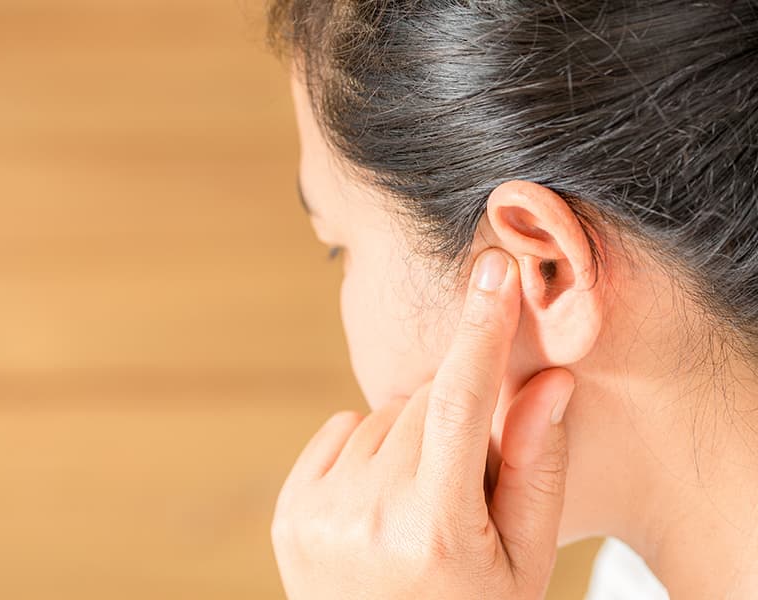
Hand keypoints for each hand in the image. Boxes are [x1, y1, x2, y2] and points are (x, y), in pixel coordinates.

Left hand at [271, 247, 575, 599]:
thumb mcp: (525, 559)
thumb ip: (535, 467)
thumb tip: (549, 380)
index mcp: (435, 531)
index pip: (460, 405)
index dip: (481, 332)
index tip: (493, 270)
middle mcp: (367, 517)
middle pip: (423, 403)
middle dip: (453, 422)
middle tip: (462, 489)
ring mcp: (320, 513)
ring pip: (383, 415)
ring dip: (410, 439)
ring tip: (419, 507)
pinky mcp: (290, 509)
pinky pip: (341, 428)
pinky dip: (368, 448)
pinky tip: (381, 500)